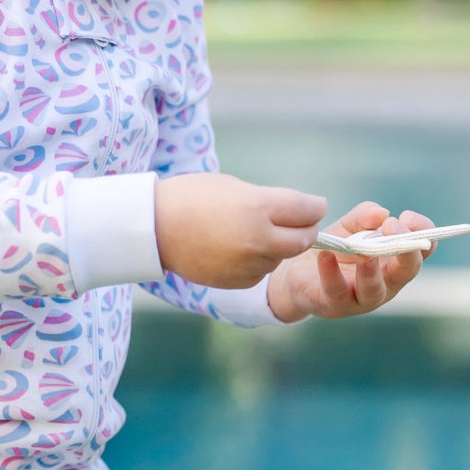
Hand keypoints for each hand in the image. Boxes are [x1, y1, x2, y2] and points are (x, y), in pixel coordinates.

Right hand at [154, 172, 327, 287]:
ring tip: (252, 233)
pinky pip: (261, 272)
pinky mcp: (238, 282)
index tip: (312, 205)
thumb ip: (271, 202)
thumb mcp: (237, 188)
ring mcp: (248, 264)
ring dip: (278, 247)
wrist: (154, 227)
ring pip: (281, 257)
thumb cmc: (193, 197)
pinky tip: (236, 249)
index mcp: (259, 207)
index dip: (314, 206)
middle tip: (299, 223)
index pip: (309, 210)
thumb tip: (298, 214)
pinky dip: (258, 262)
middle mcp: (259, 239)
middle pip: (305, 240)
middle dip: (306, 231)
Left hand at [265, 200, 434, 322]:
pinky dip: (331, 274)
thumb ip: (364, 216)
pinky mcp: (335, 304)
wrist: (298, 272)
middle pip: (408, 270)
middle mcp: (386, 282)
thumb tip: (381, 213)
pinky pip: (337, 292)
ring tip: (365, 254)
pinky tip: (325, 256)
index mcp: (396, 260)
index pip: (423, 248)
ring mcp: (362, 298)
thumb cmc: (335, 249)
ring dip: (372, 272)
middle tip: (392, 228)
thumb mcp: (349, 226)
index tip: (407, 217)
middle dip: (405, 249)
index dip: (423, 233)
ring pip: (375, 290)